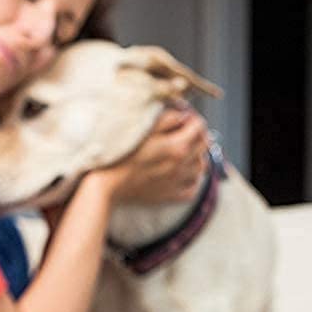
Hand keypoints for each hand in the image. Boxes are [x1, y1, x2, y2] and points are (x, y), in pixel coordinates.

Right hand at [86, 105, 208, 204]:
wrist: (107, 185)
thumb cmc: (120, 153)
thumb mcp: (143, 129)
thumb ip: (167, 119)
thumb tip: (184, 115)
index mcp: (177, 146)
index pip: (200, 127)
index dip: (194, 118)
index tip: (185, 116)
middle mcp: (182, 165)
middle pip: (203, 146)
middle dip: (198, 135)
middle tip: (186, 131)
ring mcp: (178, 182)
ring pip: (200, 167)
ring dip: (196, 157)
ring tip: (184, 151)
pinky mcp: (170, 196)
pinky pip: (192, 188)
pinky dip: (191, 179)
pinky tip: (181, 173)